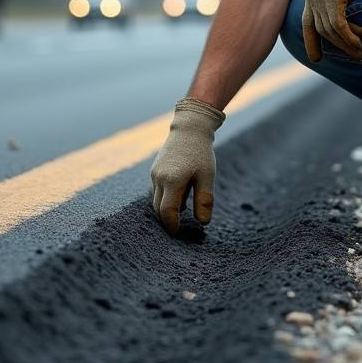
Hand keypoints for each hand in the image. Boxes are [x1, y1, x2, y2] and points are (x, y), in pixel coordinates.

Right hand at [150, 97, 225, 234]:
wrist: (189, 128)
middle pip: (159, 208)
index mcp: (172, 181)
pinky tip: (183, 193)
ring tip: (187, 206)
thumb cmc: (201, 152)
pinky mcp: (154, 170)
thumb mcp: (207, 177)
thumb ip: (204, 200)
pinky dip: (167, 197)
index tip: (177, 234)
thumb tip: (203, 223)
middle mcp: (159, 178)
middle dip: (168, 219)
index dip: (172, 225)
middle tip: (182, 227)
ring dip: (168, 207)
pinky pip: (158, 190)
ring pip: (157, 199)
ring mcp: (154, 174)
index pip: (167, 211)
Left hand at [302, 0, 361, 62]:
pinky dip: (350, 37)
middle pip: (322, 30)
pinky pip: (340, 24)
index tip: (315, 58)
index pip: (308, 23)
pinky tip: (360, 42)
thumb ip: (340, 3)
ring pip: (332, 30)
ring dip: (348, 43)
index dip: (311, 41)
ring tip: (361, 51)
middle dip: (338, 46)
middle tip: (355, 55)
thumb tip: (345, 21)